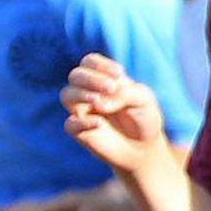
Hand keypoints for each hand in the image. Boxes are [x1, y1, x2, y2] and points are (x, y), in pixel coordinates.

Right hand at [59, 54, 169, 177]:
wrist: (144, 148)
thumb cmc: (144, 118)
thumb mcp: (143, 100)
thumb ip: (124, 94)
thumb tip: (99, 103)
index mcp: (102, 78)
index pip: (89, 62)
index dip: (100, 65)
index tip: (119, 73)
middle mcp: (88, 92)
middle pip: (76, 76)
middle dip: (91, 79)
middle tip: (110, 88)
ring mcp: (81, 111)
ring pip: (66, 95)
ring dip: (81, 94)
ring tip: (98, 101)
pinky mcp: (79, 131)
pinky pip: (70, 124)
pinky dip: (82, 122)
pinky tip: (99, 123)